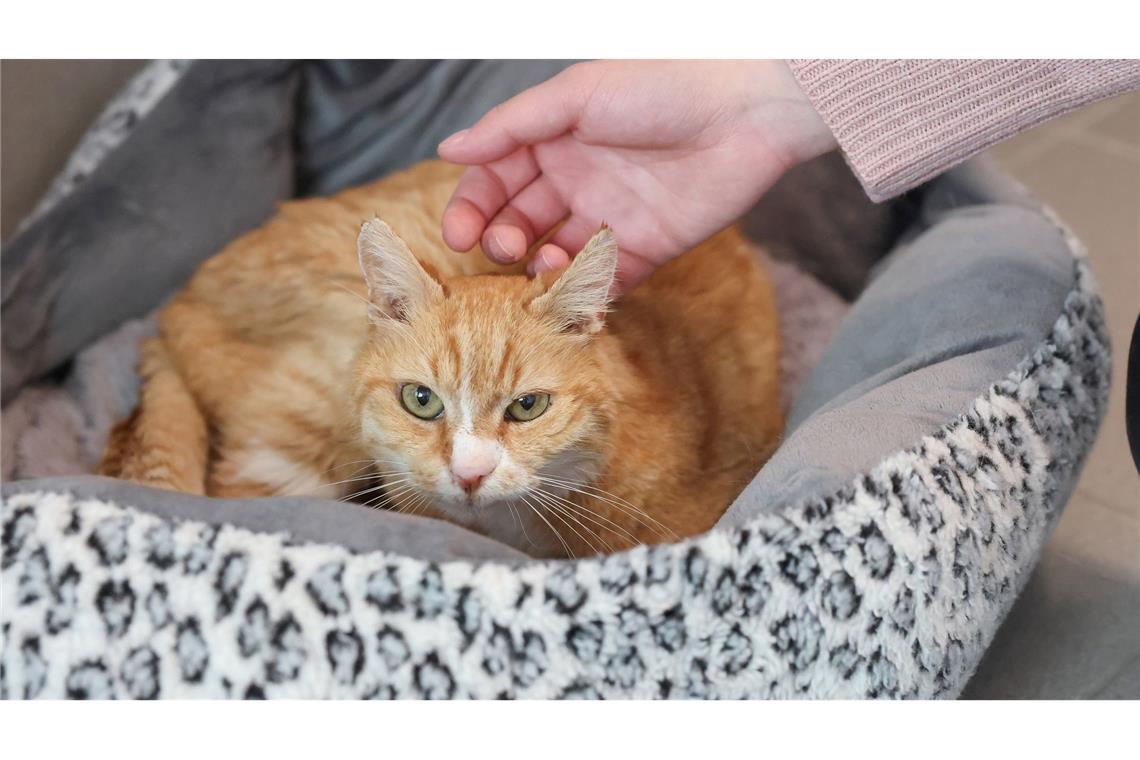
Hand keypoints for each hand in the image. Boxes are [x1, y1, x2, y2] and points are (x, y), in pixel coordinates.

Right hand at [438, 60, 835, 291]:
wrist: (744, 112)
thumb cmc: (660, 86)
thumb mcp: (575, 97)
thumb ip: (511, 128)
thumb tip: (448, 149)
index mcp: (555, 140)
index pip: (496, 179)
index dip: (473, 206)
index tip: (458, 233)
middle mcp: (577, 180)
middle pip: (520, 220)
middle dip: (501, 237)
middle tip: (503, 246)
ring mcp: (610, 217)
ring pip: (556, 254)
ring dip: (538, 265)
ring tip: (541, 262)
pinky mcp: (646, 249)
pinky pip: (604, 279)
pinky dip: (582, 289)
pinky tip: (573, 286)